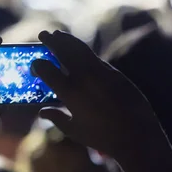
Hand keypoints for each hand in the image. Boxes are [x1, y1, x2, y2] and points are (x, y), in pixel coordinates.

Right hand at [32, 30, 164, 161]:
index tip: (34, 65)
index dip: (37, 65)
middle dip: (51, 41)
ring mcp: (101, 72)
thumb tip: (41, 112)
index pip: (46, 69)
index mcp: (69, 92)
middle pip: (63, 51)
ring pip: (80, 49)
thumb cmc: (102, 138)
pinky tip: (78, 49)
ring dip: (67, 40)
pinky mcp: (114, 73)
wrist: (137, 136)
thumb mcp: (74, 130)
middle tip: (43, 34)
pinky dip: (83, 51)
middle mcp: (83, 77)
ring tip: (58, 34)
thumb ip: (56, 118)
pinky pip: (94, 57)